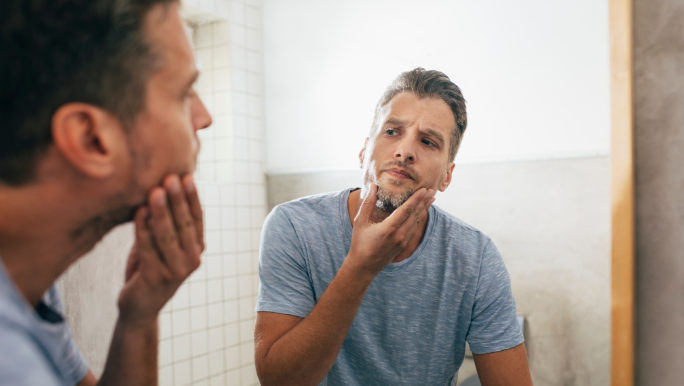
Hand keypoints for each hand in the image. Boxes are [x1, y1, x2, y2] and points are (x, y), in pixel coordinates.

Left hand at [118, 174, 203, 327]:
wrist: (140, 307)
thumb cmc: (149, 269)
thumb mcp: (162, 245)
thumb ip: (164, 224)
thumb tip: (159, 188)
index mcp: (197, 248)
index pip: (197, 219)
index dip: (192, 198)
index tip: (186, 176)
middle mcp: (191, 259)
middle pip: (185, 224)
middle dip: (178, 199)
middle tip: (171, 178)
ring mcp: (175, 270)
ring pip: (168, 235)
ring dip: (161, 211)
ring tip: (155, 191)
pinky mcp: (156, 277)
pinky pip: (148, 248)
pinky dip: (143, 228)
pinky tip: (139, 212)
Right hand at [346, 184, 434, 276]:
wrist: (363, 266)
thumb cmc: (359, 243)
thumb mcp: (360, 221)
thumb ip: (368, 203)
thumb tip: (373, 186)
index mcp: (389, 228)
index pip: (406, 210)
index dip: (416, 199)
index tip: (423, 189)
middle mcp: (399, 235)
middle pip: (415, 215)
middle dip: (424, 202)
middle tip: (431, 190)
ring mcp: (403, 242)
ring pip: (416, 222)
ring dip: (424, 210)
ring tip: (431, 199)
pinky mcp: (403, 246)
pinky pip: (414, 229)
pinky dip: (419, 219)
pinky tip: (422, 213)